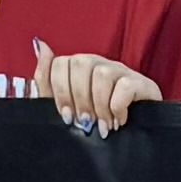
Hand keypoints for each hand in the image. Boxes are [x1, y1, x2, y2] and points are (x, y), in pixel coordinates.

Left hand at [30, 51, 154, 137]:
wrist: (136, 137)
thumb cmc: (95, 122)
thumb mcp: (66, 107)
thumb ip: (47, 81)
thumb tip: (39, 44)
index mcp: (77, 68)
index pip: (60, 63)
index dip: (59, 91)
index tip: (66, 116)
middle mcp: (98, 64)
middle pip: (79, 63)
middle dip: (78, 98)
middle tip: (84, 123)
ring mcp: (121, 71)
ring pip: (101, 73)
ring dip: (99, 105)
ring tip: (102, 126)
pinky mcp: (141, 83)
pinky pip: (124, 85)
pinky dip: (117, 107)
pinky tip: (118, 121)